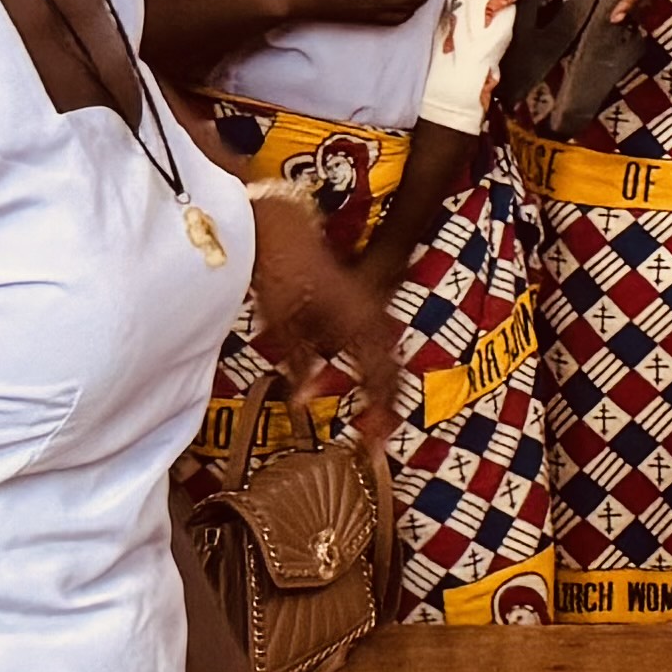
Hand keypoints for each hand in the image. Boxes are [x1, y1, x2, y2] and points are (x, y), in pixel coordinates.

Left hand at [243, 191, 399, 434]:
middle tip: (377, 434)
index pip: (381, 377)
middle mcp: (373, 316)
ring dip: (382, 384)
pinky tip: (361, 377)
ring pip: (386, 354)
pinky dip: (372, 364)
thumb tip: (304, 403)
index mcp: (360, 324)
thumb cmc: (280, 274)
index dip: (381, 412)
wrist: (280, 230)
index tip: (376, 441)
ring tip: (375, 412)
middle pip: (392, 368)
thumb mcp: (283, 326)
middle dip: (387, 403)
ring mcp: (368, 307)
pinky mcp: (358, 302)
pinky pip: (374, 339)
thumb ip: (300, 366)